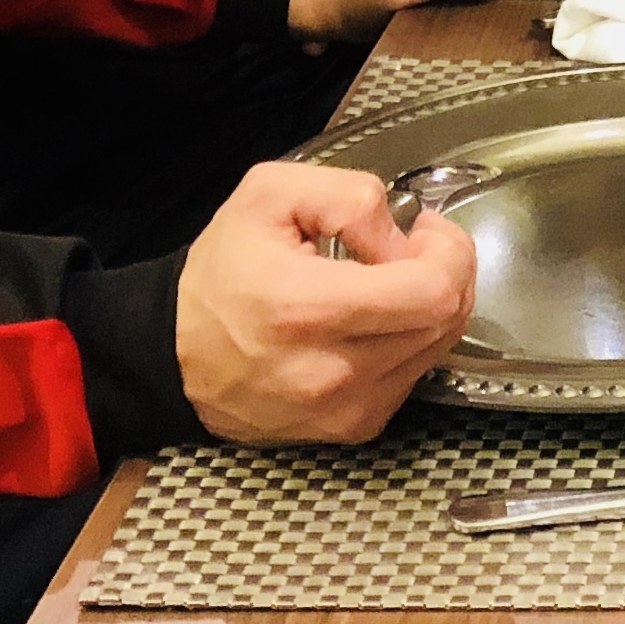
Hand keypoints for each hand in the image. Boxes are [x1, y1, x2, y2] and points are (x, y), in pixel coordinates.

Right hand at [175, 161, 478, 444]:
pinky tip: (377, 322)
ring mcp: (346, 409)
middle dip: (449, 271)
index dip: (448, 251)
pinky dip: (412, 341)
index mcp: (306, 308)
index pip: (431, 292)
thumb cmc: (222, 273)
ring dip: (433, 307)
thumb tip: (403, 240)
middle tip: (416, 249)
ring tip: (393, 282)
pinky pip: (415, 376)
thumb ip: (349, 198)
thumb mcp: (269, 196)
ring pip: (439, 348)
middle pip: (447, 320)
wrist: (175, 356)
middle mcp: (332, 371)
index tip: (423, 230)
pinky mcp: (353, 427)